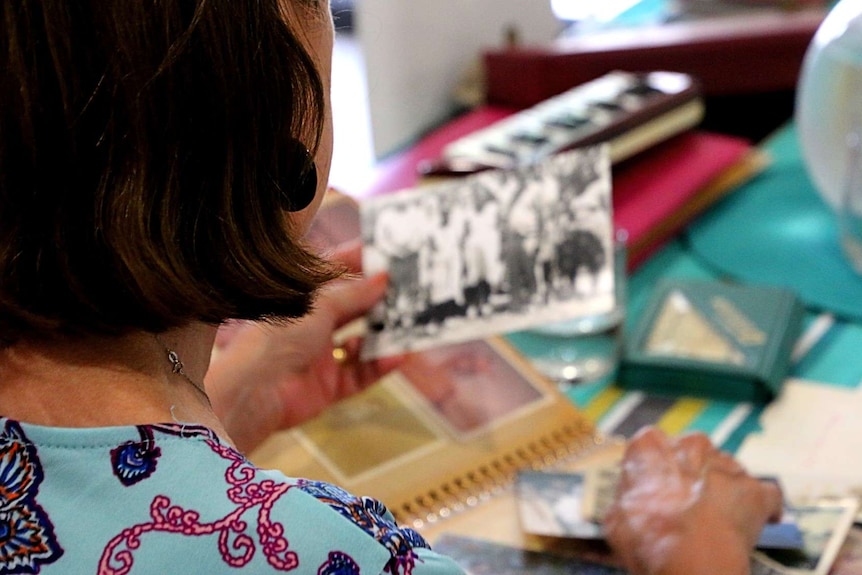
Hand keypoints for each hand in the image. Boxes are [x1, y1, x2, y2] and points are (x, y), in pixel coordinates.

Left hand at [206, 239, 402, 453]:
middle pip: (352, 310)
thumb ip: (354, 294)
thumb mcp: (320, 306)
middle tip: (410, 291)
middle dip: (379, 302)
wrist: (256, 391)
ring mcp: (320, 357)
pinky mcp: (328, 386)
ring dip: (384, 336)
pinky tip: (397, 356)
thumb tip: (383, 279)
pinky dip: (379, 366)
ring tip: (411, 325)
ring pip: (361, 343)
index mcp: (301, 300)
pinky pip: (360, 374)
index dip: (359, 263)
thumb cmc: (277, 338)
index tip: (387, 254)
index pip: (334, 275)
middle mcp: (311, 326)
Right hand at [603, 427, 782, 574]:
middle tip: (685, 508)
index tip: (656, 491)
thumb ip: (626, 501)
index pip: (651, 450)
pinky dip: (760, 509)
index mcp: (649, 444)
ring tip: (716, 523)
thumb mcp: (615, 520)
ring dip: (722, 492)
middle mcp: (689, 444)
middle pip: (692, 456)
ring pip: (726, 472)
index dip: (655, 474)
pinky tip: (753, 524)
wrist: (691, 561)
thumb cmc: (649, 538)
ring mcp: (726, 464)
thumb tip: (628, 508)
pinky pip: (763, 495)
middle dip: (691, 477)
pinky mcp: (756, 489)